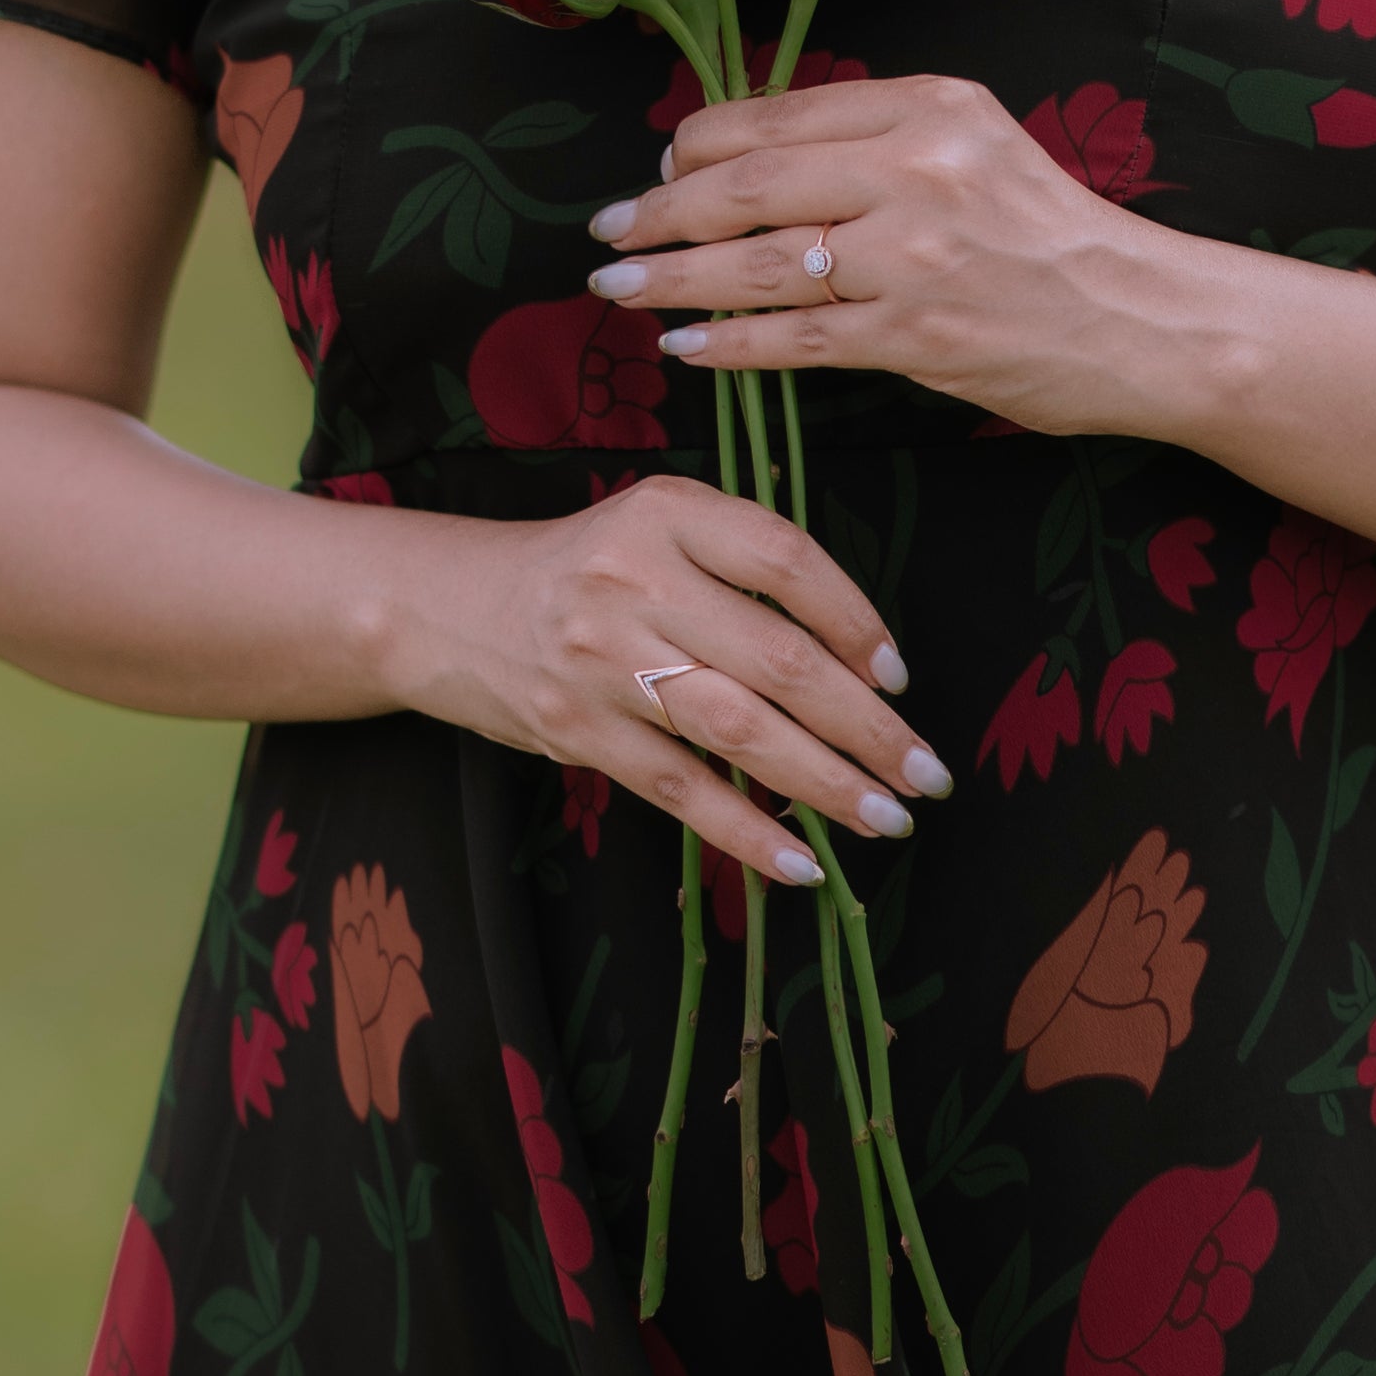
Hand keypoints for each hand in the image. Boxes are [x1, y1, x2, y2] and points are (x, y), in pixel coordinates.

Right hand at [386, 475, 947, 880]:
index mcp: (667, 512)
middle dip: (868, 727)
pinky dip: (747, 832)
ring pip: (739, 730)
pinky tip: (803, 863)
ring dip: (826, 784)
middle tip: (927, 772)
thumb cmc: (582, 572)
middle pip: (780, 659)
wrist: (448, 609)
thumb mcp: (656, 529)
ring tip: (886, 818)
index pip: (787, 561)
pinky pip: (681, 790)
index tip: (897, 677)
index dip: (857, 622)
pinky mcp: (577, 729)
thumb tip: (858, 664)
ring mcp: (602, 658)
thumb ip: (741, 568)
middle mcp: (635, 579)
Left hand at [589, 75, 1184, 442]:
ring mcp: (916, 252)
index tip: (657, 167)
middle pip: (749, 181)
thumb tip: (752, 157)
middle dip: (660, 208)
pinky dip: (728, 341)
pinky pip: (795, 338)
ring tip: (618, 287)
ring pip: (758, 261)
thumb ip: (876, 140)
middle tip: (605, 229)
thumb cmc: (1048, 235)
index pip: (777, 114)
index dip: (696, 144)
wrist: (1143, 317)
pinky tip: (683, 343)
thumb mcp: (974, 144)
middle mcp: (917, 165)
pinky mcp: (918, 332)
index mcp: (926, 104)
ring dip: (671, 276)